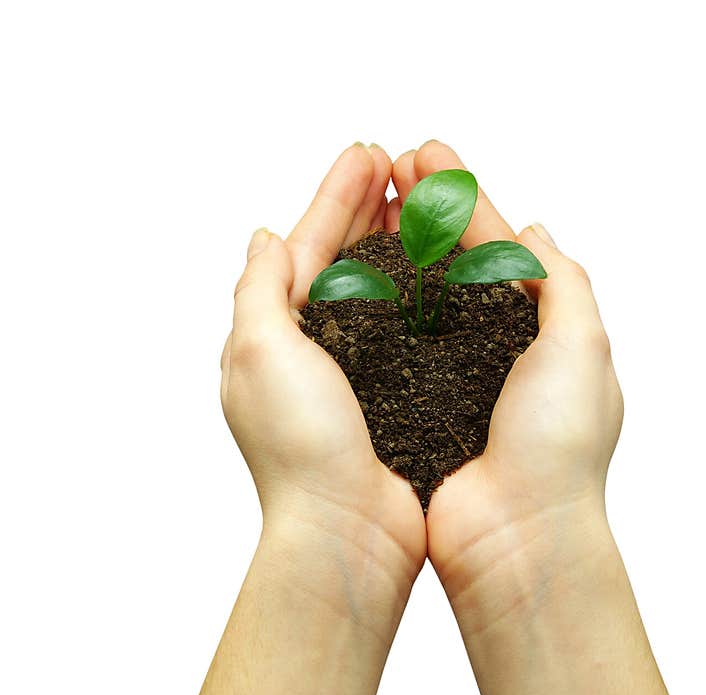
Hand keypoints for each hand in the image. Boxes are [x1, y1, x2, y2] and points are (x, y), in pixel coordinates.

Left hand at [188, 145, 424, 694]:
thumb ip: (259, 289)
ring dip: (399, 244)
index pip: (306, 242)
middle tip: (400, 165)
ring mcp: (357, 372)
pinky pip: (409, 330)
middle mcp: (314, 348)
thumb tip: (263, 236)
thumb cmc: (302, 448)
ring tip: (424, 204)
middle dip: (369, 209)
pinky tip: (445, 272)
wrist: (348, 530)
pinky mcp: (395, 395)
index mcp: (275, 331)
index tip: (369, 153)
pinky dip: (423, 294)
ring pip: (380, 289)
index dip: (338, 194)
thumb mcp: (260, 353)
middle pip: (344, 259)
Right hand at [390, 141, 679, 694]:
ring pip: (419, 295)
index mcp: (540, 327)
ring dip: (397, 247)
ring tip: (367, 202)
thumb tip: (538, 230)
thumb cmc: (558, 446)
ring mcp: (452, 375)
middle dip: (424, 209)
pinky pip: (396, 345)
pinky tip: (353, 275)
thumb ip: (563, 283)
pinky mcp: (417, 404)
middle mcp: (494, 346)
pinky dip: (377, 307)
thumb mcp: (583, 347)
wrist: (517, 535)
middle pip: (454, 260)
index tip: (426, 155)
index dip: (461, 196)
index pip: (496, 243)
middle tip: (390, 163)